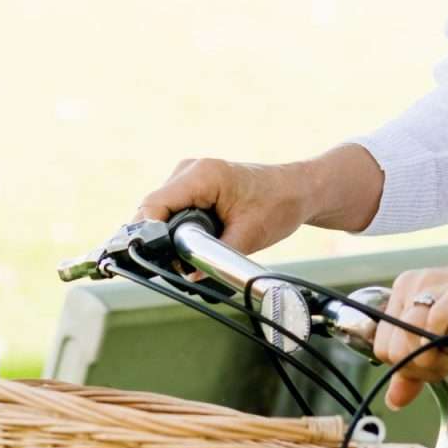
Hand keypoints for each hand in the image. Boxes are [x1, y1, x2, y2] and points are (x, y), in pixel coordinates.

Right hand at [136, 157, 311, 256]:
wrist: (300, 190)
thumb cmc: (280, 205)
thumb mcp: (248, 236)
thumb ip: (215, 257)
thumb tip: (187, 277)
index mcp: (202, 175)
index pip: (153, 206)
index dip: (147, 235)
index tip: (153, 260)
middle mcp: (189, 170)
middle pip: (153, 211)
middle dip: (160, 240)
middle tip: (180, 264)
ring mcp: (189, 176)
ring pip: (160, 213)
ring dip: (169, 235)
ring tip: (192, 252)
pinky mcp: (192, 185)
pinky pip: (171, 210)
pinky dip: (176, 228)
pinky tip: (193, 241)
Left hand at [376, 243, 447, 409]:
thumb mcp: (438, 337)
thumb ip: (413, 367)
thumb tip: (394, 400)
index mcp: (402, 291)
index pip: (381, 348)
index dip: (407, 366)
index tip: (434, 361)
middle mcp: (413, 284)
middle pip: (393, 349)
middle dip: (421, 367)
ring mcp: (434, 284)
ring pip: (410, 341)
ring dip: (437, 360)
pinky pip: (435, 323)